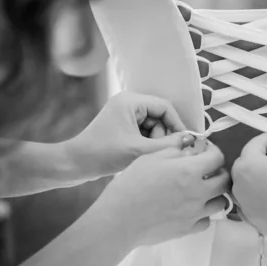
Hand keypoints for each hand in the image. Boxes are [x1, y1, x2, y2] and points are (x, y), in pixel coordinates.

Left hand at [67, 92, 192, 178]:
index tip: (185, 142)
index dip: (177, 124)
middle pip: (159, 116)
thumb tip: (191, 141)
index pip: (165, 107)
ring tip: (143, 156)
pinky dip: (145, 144)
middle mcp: (127, 103)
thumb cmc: (103, 154)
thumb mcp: (139, 151)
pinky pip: (144, 132)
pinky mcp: (121, 126)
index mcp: (130, 101)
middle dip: (161, 135)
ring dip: (154, 142)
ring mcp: (123, 114)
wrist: (75, 165)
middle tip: (155, 152)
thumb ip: (169, 145)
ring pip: (153, 126)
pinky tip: (137, 156)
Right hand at [93, 140, 229, 246]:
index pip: (218, 158)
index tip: (206, 151)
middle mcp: (199, 192)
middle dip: (219, 171)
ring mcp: (196, 213)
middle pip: (225, 181)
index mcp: (190, 171)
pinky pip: (207, 221)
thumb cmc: (132, 185)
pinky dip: (204, 214)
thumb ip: (174, 148)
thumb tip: (189, 143)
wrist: (120, 219)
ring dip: (215, 194)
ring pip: (220, 202)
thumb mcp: (150, 157)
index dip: (213, 151)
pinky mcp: (188, 229)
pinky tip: (192, 209)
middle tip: (208, 170)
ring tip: (202, 190)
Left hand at [232, 131, 266, 243]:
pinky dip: (260, 196)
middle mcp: (237, 184)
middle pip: (247, 163)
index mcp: (245, 164)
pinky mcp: (250, 219)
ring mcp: (241, 203)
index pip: (255, 143)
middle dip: (262, 158)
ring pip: (247, 183)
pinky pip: (251, 200)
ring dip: (259, 177)